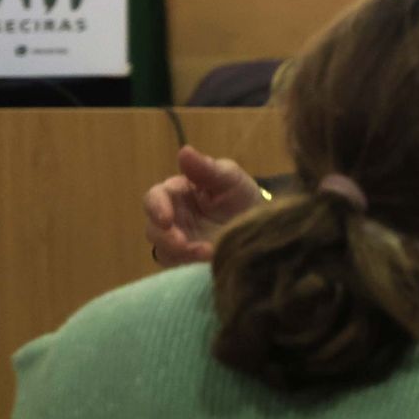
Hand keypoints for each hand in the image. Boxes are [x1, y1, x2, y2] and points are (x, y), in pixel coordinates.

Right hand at [144, 145, 261, 265]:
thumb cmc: (241, 195)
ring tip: (207, 254)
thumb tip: (184, 151)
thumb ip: (207, 168)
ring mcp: (179, 242)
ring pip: (164, 251)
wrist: (264, 224)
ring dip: (181, 254)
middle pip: (153, 229)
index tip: (166, 220)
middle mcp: (172, 218)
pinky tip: (209, 263)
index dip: (156, 208)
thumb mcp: (230, 177)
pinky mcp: (188, 262)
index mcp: (177, 193)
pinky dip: (190, 267)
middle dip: (166, 238)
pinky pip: (179, 268)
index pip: (155, 197)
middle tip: (184, 244)